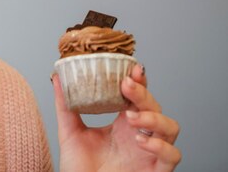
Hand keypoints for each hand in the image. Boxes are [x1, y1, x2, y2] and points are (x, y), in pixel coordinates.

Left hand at [54, 64, 180, 171]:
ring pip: (171, 127)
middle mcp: (139, 135)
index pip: (136, 96)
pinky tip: (141, 140)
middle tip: (126, 86)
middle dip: (143, 94)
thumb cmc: (80, 168)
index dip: (139, 81)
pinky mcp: (157, 170)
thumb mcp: (70, 132)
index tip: (131, 68)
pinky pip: (172, 155)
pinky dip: (160, 145)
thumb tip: (57, 77)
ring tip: (131, 118)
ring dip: (154, 117)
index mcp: (122, 123)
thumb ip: (65, 105)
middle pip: (155, 106)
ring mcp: (150, 152)